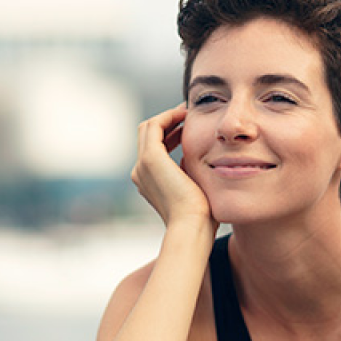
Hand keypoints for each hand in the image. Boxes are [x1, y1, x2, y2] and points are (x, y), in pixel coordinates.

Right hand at [131, 104, 212, 227]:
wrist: (192, 227)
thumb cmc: (200, 217)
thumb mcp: (194, 191)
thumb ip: (190, 174)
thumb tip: (195, 160)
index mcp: (148, 182)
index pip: (153, 148)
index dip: (170, 134)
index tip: (189, 127)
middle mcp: (140, 172)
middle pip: (147, 135)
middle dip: (167, 122)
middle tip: (188, 115)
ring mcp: (143, 165)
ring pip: (148, 127)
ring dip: (168, 116)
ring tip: (188, 113)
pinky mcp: (151, 159)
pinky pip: (155, 125)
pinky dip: (169, 116)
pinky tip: (187, 115)